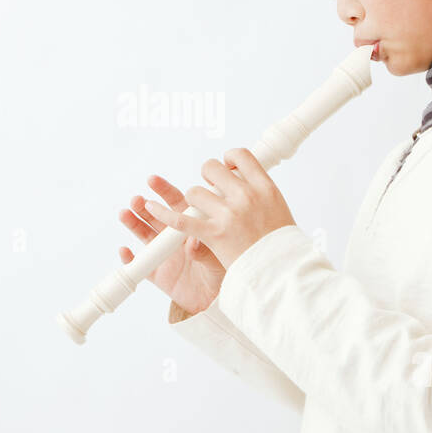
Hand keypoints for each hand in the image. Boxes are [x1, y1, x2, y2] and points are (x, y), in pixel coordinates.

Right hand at [118, 174, 225, 316]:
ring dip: (133, 223)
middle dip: (144, 205)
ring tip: (125, 214)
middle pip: (155, 215)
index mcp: (190, 226)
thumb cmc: (221, 274)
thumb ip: (204, 252)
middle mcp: (173, 237)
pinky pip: (139, 265)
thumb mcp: (217, 262)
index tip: (153, 180)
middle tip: (137, 199)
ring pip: (143, 234)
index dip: (164, 191)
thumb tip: (193, 241)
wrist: (215, 301)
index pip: (176, 203)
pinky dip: (129, 259)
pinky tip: (125, 250)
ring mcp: (162, 254)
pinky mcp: (155, 273)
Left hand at [141, 148, 295, 268]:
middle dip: (207, 175)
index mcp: (265, 188)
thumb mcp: (278, 211)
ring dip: (194, 200)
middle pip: (213, 169)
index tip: (228, 166)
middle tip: (210, 187)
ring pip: (195, 192)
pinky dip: (162, 213)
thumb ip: (259, 193)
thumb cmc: (281, 246)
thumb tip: (242, 177)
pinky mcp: (212, 236)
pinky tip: (150, 206)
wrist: (281, 275)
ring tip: (201, 210)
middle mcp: (246, 197)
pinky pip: (180, 220)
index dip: (230, 158)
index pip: (242, 157)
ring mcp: (228, 216)